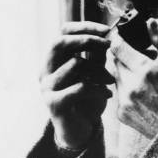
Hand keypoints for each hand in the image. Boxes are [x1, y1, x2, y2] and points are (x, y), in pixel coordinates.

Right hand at [40, 22, 114, 148]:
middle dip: (86, 39)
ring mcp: (47, 86)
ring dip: (98, 70)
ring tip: (110, 80)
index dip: (85, 27)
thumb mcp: (95, 71)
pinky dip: (98, 88)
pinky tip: (107, 94)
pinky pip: (79, 87)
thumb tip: (109, 33)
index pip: (64, 31)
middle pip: (59, 42)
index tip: (107, 30)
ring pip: (73, 64)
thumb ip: (98, 54)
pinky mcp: (53, 103)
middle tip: (108, 44)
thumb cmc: (88, 98)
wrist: (82, 131)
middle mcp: (47, 69)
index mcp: (56, 58)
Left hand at [111, 19, 157, 138]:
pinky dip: (125, 88)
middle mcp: (131, 85)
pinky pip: (117, 92)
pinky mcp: (121, 113)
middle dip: (123, 55)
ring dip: (124, 71)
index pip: (118, 47)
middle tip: (138, 57)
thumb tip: (150, 22)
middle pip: (114, 61)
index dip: (118, 39)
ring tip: (144, 77)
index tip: (121, 36)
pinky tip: (142, 92)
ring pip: (114, 76)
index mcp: (146, 71)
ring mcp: (124, 101)